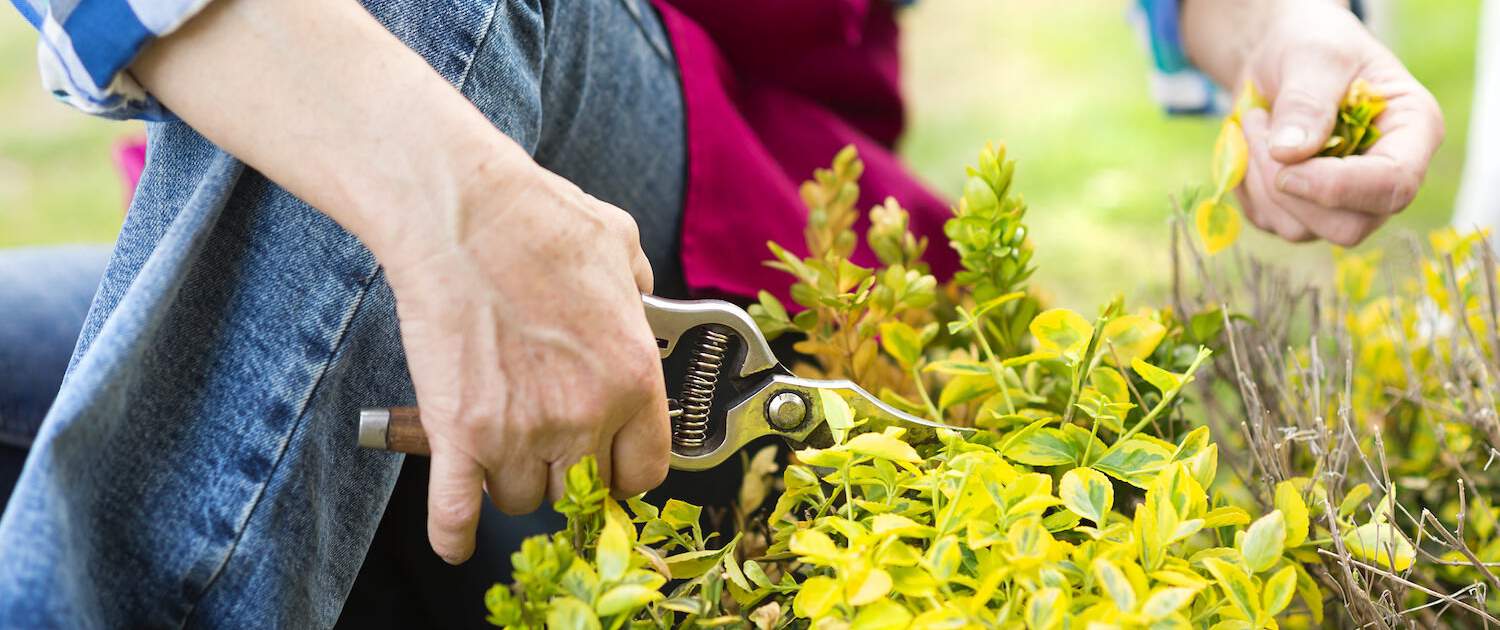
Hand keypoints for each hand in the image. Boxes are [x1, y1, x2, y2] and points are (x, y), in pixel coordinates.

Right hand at [382, 157, 669, 563]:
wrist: (463, 213)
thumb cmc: (540, 219)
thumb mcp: (622, 246)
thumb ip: (640, 288)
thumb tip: (640, 298)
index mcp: (633, 376)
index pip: (646, 469)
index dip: (625, 470)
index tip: (610, 464)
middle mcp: (586, 414)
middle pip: (582, 491)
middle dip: (567, 475)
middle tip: (548, 449)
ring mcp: (522, 429)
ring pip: (522, 498)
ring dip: (512, 480)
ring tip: (500, 448)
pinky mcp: (460, 433)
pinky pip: (458, 510)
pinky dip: (455, 532)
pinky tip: (456, 540)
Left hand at [1231, 0, 1443, 244]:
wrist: (1280, 55)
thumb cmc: (1312, 46)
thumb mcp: (1314, 57)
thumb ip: (1307, 102)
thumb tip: (1290, 155)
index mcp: (1412, 132)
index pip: (1394, 185)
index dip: (1338, 187)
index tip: (1285, 164)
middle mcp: (1384, 177)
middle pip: (1349, 227)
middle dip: (1291, 189)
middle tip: (1258, 126)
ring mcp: (1345, 201)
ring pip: (1301, 228)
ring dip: (1260, 180)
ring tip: (1254, 122)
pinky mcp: (1303, 210)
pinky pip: (1268, 221)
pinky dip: (1246, 186)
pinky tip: (1249, 147)